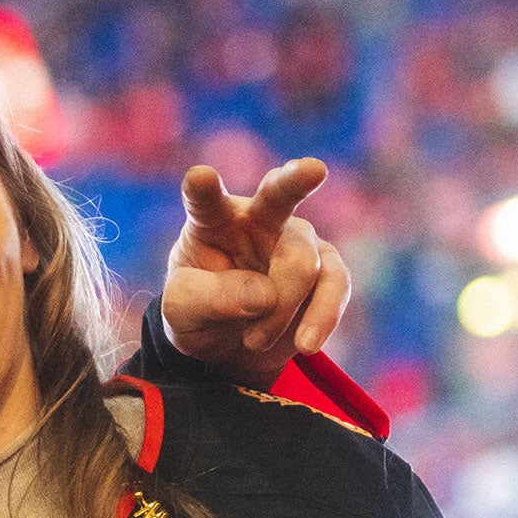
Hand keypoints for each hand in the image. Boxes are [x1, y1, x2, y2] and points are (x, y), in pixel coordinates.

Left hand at [159, 157, 349, 385]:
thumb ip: (210, 298)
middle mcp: (259, 220)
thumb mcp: (182, 312)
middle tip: (312, 169)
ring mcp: (296, 241)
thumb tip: (265, 295)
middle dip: (296, 179)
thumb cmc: (197, 315)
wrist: (228, 348)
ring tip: (253, 341)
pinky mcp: (326, 270)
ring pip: (303, 264)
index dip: (202, 190)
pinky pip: (335, 286)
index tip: (199, 178)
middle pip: (279, 195)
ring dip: (281, 310)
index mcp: (212, 221)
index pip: (205, 201)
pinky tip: (305, 344)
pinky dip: (321, 317)